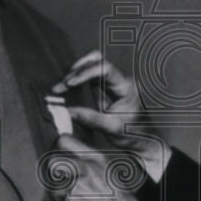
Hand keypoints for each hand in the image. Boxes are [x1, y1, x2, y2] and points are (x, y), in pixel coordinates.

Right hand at [52, 51, 165, 175]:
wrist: (140, 139)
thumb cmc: (132, 133)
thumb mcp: (111, 127)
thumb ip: (90, 119)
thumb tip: (68, 111)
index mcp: (126, 86)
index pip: (105, 68)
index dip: (85, 72)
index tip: (70, 83)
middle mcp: (119, 80)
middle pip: (96, 61)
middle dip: (76, 71)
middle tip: (61, 87)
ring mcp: (111, 82)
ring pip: (89, 66)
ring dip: (73, 74)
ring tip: (59, 88)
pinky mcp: (103, 87)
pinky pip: (87, 76)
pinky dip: (75, 80)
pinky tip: (65, 89)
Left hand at [52, 134, 149, 200]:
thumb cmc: (122, 198)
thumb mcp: (111, 168)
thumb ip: (90, 158)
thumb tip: (71, 149)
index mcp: (95, 157)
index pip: (63, 140)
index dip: (57, 148)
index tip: (58, 155)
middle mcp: (84, 169)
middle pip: (52, 161)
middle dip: (54, 172)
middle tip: (62, 181)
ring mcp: (74, 188)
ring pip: (53, 187)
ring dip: (60, 195)